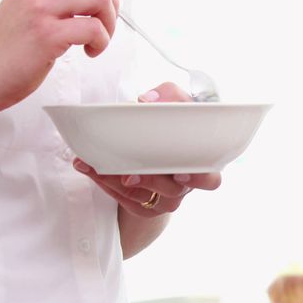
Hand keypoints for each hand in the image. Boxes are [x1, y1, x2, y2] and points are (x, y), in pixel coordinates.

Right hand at [0, 0, 119, 116]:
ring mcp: (40, 9)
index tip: (101, 3)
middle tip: (103, 22)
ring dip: (109, 23)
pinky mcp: (47, 35)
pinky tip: (89, 51)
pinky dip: (101, 43)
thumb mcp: (25, 7)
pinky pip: (94, 28)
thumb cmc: (6, 50)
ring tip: (96, 39)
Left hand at [73, 83, 222, 215]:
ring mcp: (165, 200)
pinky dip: (106, 183)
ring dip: (117, 181)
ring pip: (144, 197)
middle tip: (130, 175)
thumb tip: (149, 100)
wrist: (160, 150)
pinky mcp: (145, 207)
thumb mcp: (177, 106)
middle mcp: (185, 186)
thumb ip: (170, 96)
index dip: (198, 178)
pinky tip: (92, 168)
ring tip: (98, 166)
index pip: (210, 179)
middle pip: (172, 192)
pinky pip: (125, 200)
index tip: (181, 172)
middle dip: (150, 182)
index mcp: (201, 165)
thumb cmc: (174, 128)